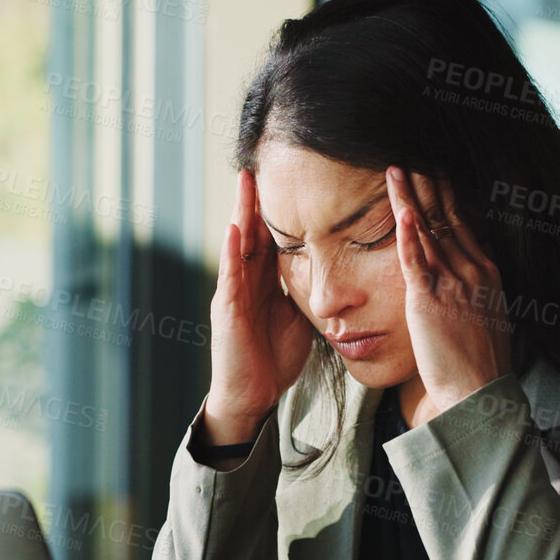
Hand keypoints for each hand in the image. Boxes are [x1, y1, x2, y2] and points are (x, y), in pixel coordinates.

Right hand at [205, 168, 311, 443]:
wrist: (254, 395)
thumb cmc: (274, 358)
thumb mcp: (298, 316)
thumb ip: (306, 290)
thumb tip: (332, 270)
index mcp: (263, 282)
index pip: (270, 236)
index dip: (276, 209)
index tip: (286, 179)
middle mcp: (245, 281)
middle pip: (251, 230)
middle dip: (254, 199)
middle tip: (259, 164)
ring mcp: (233, 292)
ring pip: (237, 243)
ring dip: (240, 212)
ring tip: (244, 182)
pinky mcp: (227, 310)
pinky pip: (230, 274)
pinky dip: (230, 249)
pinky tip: (234, 227)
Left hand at [385, 167, 512, 426]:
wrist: (478, 392)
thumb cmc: (478, 364)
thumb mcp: (485, 317)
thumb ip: (474, 291)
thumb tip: (465, 278)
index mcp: (486, 273)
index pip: (461, 224)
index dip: (445, 196)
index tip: (434, 171)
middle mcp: (472, 271)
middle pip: (445, 218)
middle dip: (428, 185)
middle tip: (413, 154)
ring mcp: (453, 283)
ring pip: (428, 230)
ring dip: (411, 197)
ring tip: (396, 168)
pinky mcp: (429, 300)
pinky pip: (416, 258)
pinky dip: (407, 230)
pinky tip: (400, 207)